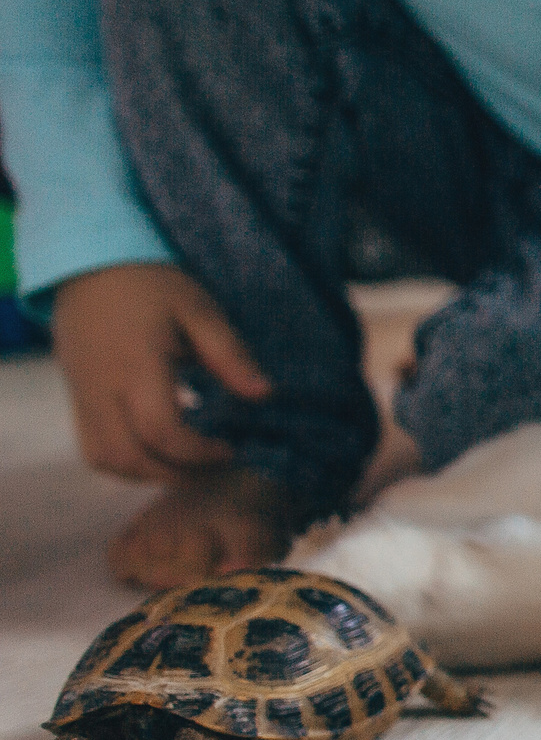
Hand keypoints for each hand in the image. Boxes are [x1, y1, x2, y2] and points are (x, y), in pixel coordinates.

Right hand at [50, 263, 271, 481]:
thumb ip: (229, 354)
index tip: (228, 450)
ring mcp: (82, 396)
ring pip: (104, 460)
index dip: (197, 453)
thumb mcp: (199, 309)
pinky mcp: (75, 399)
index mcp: (136, 366)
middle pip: (128, 457)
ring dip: (147, 474)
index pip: (160, 432)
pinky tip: (157, 452)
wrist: (87, 264)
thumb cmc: (150, 285)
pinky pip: (92, 448)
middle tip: (213, 466)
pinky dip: (124, 463)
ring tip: (188, 464)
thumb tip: (265, 394)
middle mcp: (101, 388)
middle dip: (175, 474)